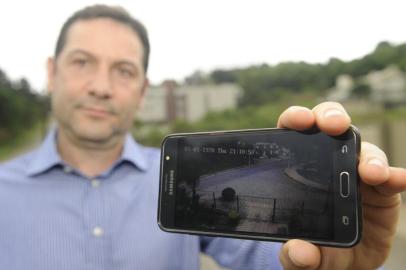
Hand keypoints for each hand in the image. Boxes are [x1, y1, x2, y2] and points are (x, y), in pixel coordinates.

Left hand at [277, 102, 405, 269]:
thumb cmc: (318, 251)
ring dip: (369, 156)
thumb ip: (296, 256)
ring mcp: (357, 174)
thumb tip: (298, 252)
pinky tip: (399, 179)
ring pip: (364, 150)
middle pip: (330, 128)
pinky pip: (391, 178)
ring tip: (371, 173)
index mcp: (300, 169)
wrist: (345, 265)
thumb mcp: (302, 257)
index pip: (293, 134)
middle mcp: (329, 165)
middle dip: (332, 118)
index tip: (299, 120)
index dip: (296, 119)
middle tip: (334, 126)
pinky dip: (395, 175)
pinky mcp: (382, 191)